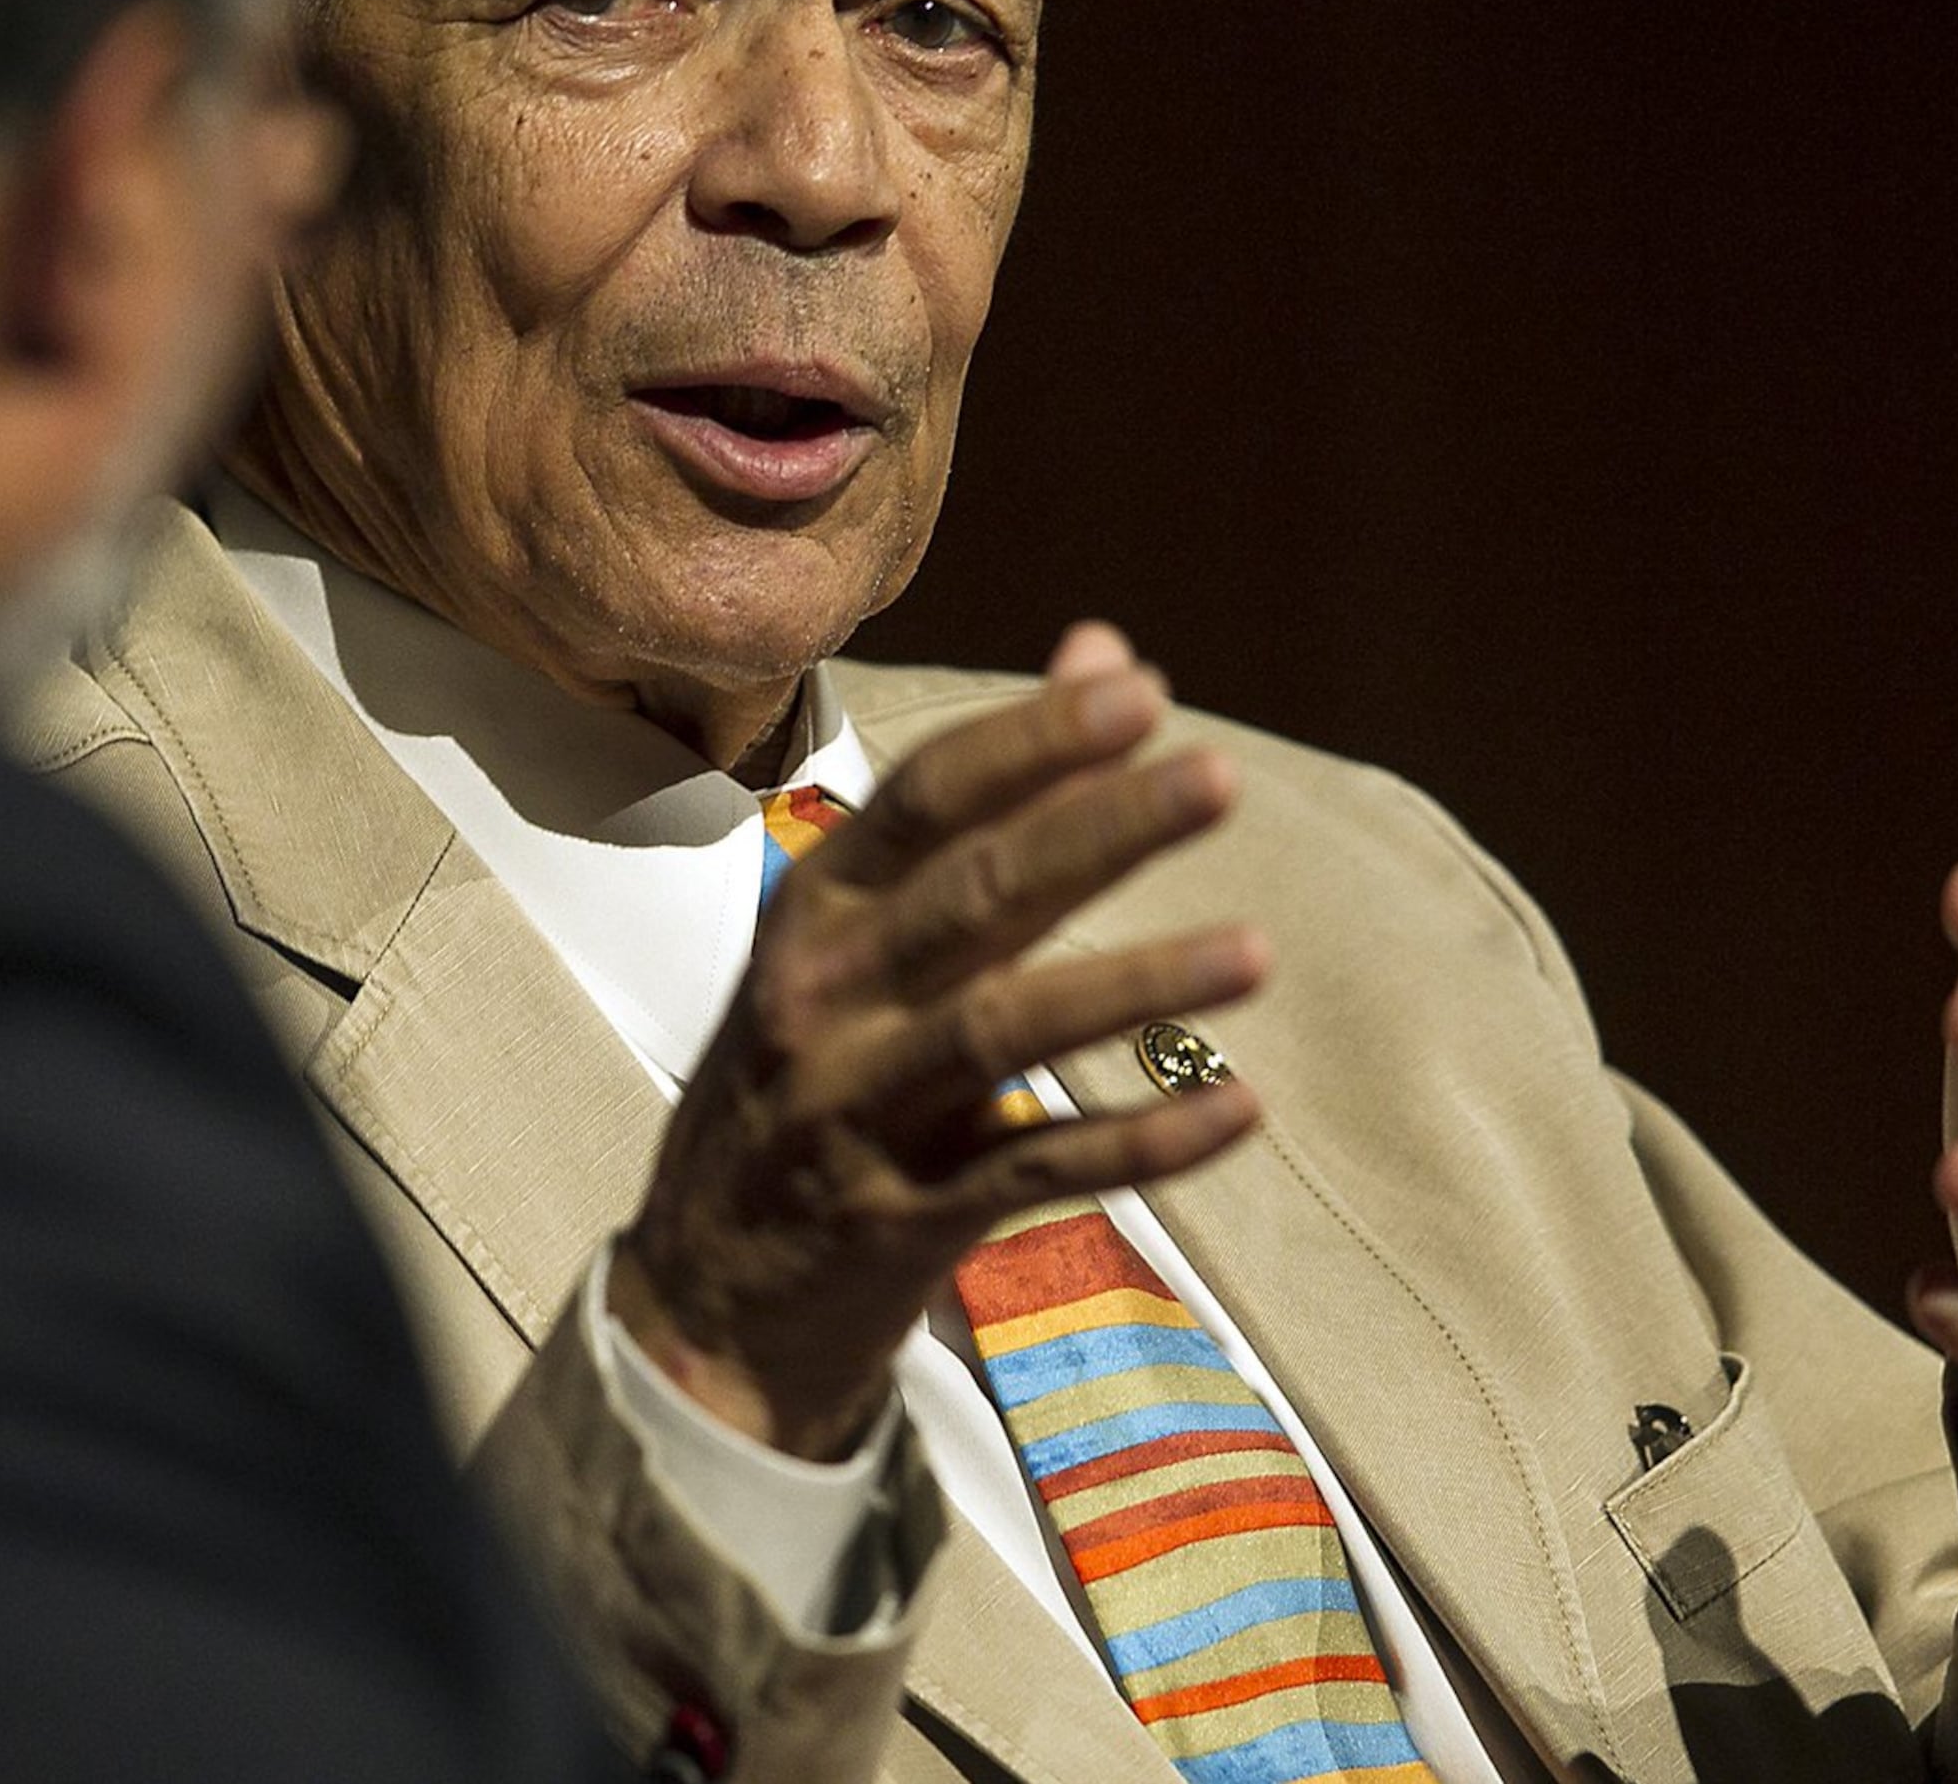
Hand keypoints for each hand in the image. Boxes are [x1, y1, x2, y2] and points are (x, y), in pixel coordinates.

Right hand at [609, 623, 1267, 1457]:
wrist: (701, 1306)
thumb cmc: (805, 1084)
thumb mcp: (861, 942)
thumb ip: (991, 804)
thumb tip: (1106, 651)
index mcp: (812, 912)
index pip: (924, 800)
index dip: (1030, 743)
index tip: (1141, 690)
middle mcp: (821, 999)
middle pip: (973, 897)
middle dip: (1098, 831)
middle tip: (1219, 776)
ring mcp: (854, 1113)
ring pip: (1002, 1032)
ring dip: (1134, 987)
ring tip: (1256, 952)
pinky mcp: (898, 1224)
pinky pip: (1035, 1172)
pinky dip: (1140, 1141)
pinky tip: (1238, 1106)